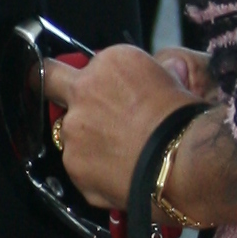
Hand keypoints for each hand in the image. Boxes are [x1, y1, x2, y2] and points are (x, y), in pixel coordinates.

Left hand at [50, 42, 205, 214]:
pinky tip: (119, 175)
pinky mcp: (73, 163)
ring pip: (69, 131)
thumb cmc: (186, 123)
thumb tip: (168, 71)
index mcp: (111, 62)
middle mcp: (84, 90)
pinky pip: (77, 165)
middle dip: (54, 88)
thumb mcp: (175, 82)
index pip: (89, 64)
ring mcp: (73, 129)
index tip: (106, 91)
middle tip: (68, 104)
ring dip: (85, 140)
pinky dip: (92, 171)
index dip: (97, 80)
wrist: (186, 163)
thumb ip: (155, 76)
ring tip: (119, 156)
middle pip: (50, 81)